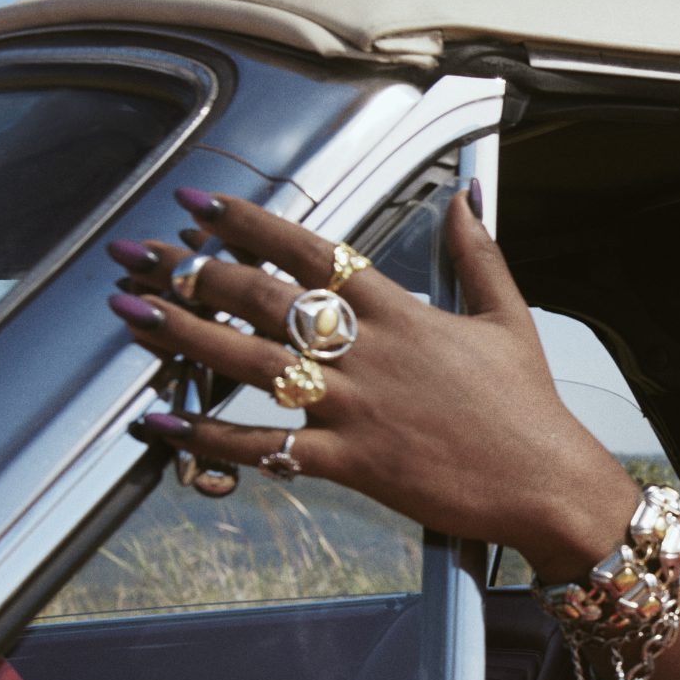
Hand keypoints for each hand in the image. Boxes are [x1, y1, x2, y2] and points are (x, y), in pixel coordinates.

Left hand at [106, 188, 638, 579]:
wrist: (549, 484)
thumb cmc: (530, 409)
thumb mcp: (509, 319)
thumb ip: (478, 254)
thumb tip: (466, 195)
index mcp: (403, 313)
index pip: (312, 251)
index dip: (249, 223)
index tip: (200, 204)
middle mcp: (370, 353)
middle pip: (264, 298)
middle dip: (192, 270)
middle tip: (140, 254)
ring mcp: (357, 407)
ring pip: (251, 362)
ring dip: (182, 336)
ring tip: (130, 313)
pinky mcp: (353, 461)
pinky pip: (266, 446)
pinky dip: (209, 437)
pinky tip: (161, 423)